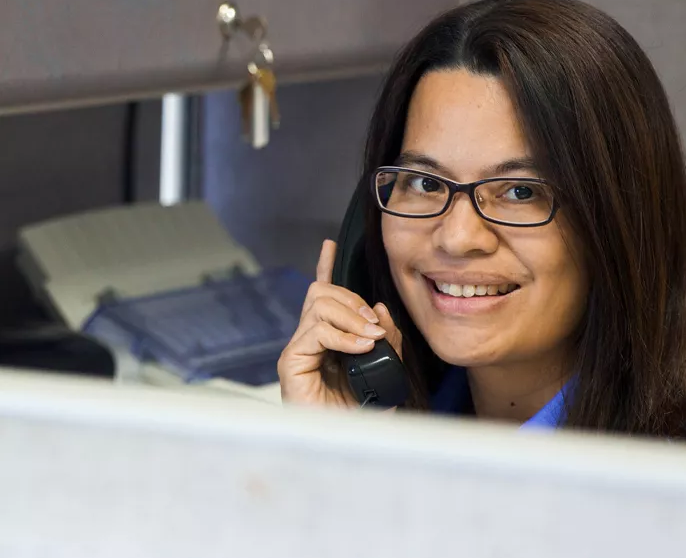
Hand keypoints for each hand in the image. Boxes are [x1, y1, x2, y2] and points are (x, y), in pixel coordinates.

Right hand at [278, 240, 402, 406]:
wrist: (345, 448)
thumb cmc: (361, 416)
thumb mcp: (386, 373)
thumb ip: (388, 343)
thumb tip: (380, 310)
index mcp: (328, 339)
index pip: (324, 295)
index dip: (325, 267)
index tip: (329, 243)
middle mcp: (309, 340)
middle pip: (322, 293)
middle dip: (352, 299)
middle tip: (374, 325)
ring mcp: (298, 350)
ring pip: (319, 305)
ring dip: (349, 316)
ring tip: (368, 339)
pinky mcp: (291, 363)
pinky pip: (316, 332)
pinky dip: (342, 336)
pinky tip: (358, 349)